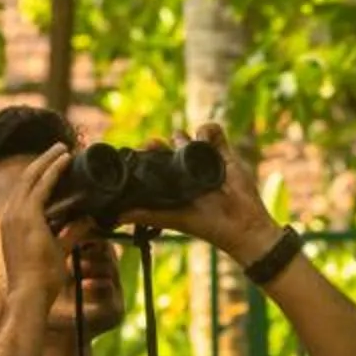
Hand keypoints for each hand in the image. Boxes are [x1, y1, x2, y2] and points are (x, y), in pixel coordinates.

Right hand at [0, 147, 94, 316]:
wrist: (30, 293)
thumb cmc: (41, 280)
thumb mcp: (59, 250)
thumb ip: (71, 234)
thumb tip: (87, 220)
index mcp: (13, 224)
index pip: (25, 193)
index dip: (40, 176)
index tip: (56, 165)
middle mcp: (10, 215)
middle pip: (26, 179)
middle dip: (44, 162)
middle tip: (60, 149)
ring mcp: (16, 215)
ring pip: (32, 177)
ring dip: (49, 160)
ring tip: (63, 148)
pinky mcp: (27, 216)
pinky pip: (42, 185)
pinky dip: (54, 169)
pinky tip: (65, 159)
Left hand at [136, 122, 278, 260]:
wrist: (241, 224)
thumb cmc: (207, 225)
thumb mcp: (172, 218)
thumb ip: (146, 214)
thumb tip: (115, 216)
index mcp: (172, 183)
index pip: (155, 160)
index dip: (147, 153)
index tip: (143, 151)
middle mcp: (187, 170)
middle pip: (170, 145)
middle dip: (164, 142)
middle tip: (159, 147)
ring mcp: (206, 160)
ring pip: (190, 136)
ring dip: (187, 137)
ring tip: (191, 150)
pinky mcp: (224, 152)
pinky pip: (213, 131)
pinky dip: (208, 130)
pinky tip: (206, 143)